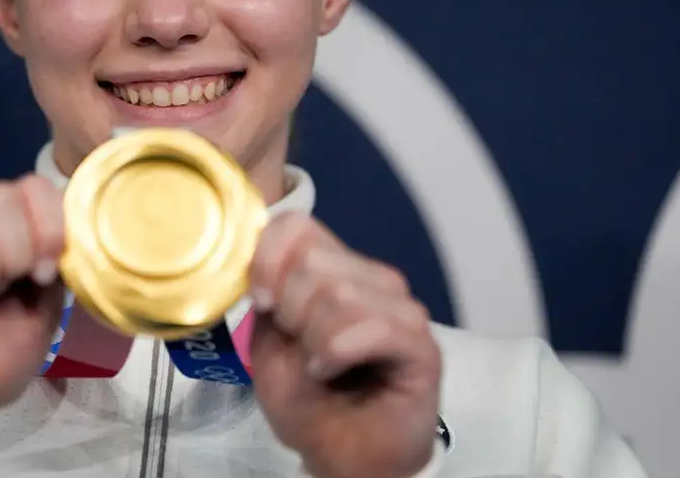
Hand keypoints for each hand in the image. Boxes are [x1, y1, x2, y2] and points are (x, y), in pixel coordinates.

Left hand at [247, 212, 440, 477]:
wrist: (341, 456)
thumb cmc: (308, 400)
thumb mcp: (266, 339)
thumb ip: (266, 291)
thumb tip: (258, 253)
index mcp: (336, 269)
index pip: (297, 225)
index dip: (267, 259)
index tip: (261, 302)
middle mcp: (372, 279)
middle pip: (312, 262)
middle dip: (290, 312)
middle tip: (300, 347)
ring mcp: (401, 308)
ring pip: (339, 294)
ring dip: (313, 339)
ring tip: (318, 364)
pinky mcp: (421, 344)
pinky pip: (371, 327)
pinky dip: (336, 353)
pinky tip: (329, 371)